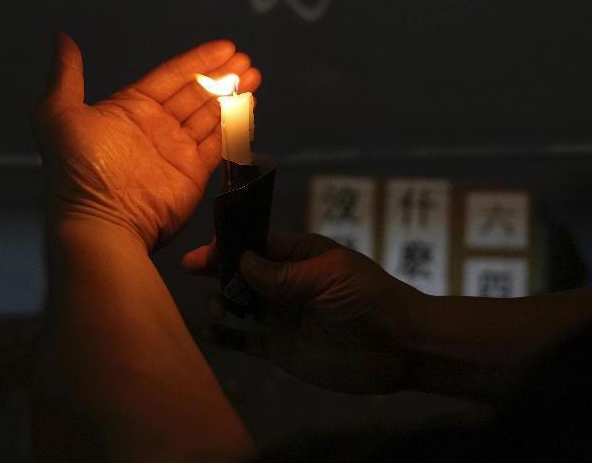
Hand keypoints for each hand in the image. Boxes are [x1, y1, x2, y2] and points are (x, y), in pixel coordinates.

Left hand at [31, 34, 260, 251]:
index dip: (197, 61)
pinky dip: (234, 125)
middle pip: (195, 93)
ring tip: (253, 74)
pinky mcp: (194, 173)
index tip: (224, 47)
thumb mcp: (58, 115)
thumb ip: (65, 75)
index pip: (170, 77)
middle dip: (221, 74)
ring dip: (232, 94)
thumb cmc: (77, 171)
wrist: (100, 222)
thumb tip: (60, 38)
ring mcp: (176, 151)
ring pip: (211, 114)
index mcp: (129, 109)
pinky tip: (248, 106)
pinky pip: (219, 143)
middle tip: (245, 59)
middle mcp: (155, 128)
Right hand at [182, 231, 423, 393]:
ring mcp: (283, 316)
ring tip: (218, 306)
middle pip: (242, 272)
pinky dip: (226, 336)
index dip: (231, 244)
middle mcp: (287, 284)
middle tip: (191, 268)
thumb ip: (285, 273)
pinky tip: (210, 331)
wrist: (399, 347)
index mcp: (301, 256)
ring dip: (222, 301)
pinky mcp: (282, 348)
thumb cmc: (370, 299)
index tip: (208, 249)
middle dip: (217, 267)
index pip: (258, 244)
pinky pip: (246, 341)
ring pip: (240, 304)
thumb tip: (242, 261)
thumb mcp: (329, 277)